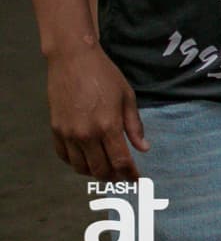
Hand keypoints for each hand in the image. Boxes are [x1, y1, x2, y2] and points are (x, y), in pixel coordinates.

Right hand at [46, 41, 148, 179]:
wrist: (74, 61)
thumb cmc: (105, 76)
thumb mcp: (127, 97)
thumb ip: (134, 125)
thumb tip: (143, 148)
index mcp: (108, 126)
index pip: (121, 161)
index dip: (130, 174)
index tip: (136, 179)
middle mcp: (87, 135)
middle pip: (100, 169)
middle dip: (113, 177)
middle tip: (122, 176)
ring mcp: (69, 134)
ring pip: (81, 167)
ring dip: (94, 172)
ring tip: (105, 169)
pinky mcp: (56, 130)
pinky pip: (64, 156)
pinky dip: (76, 163)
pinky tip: (86, 159)